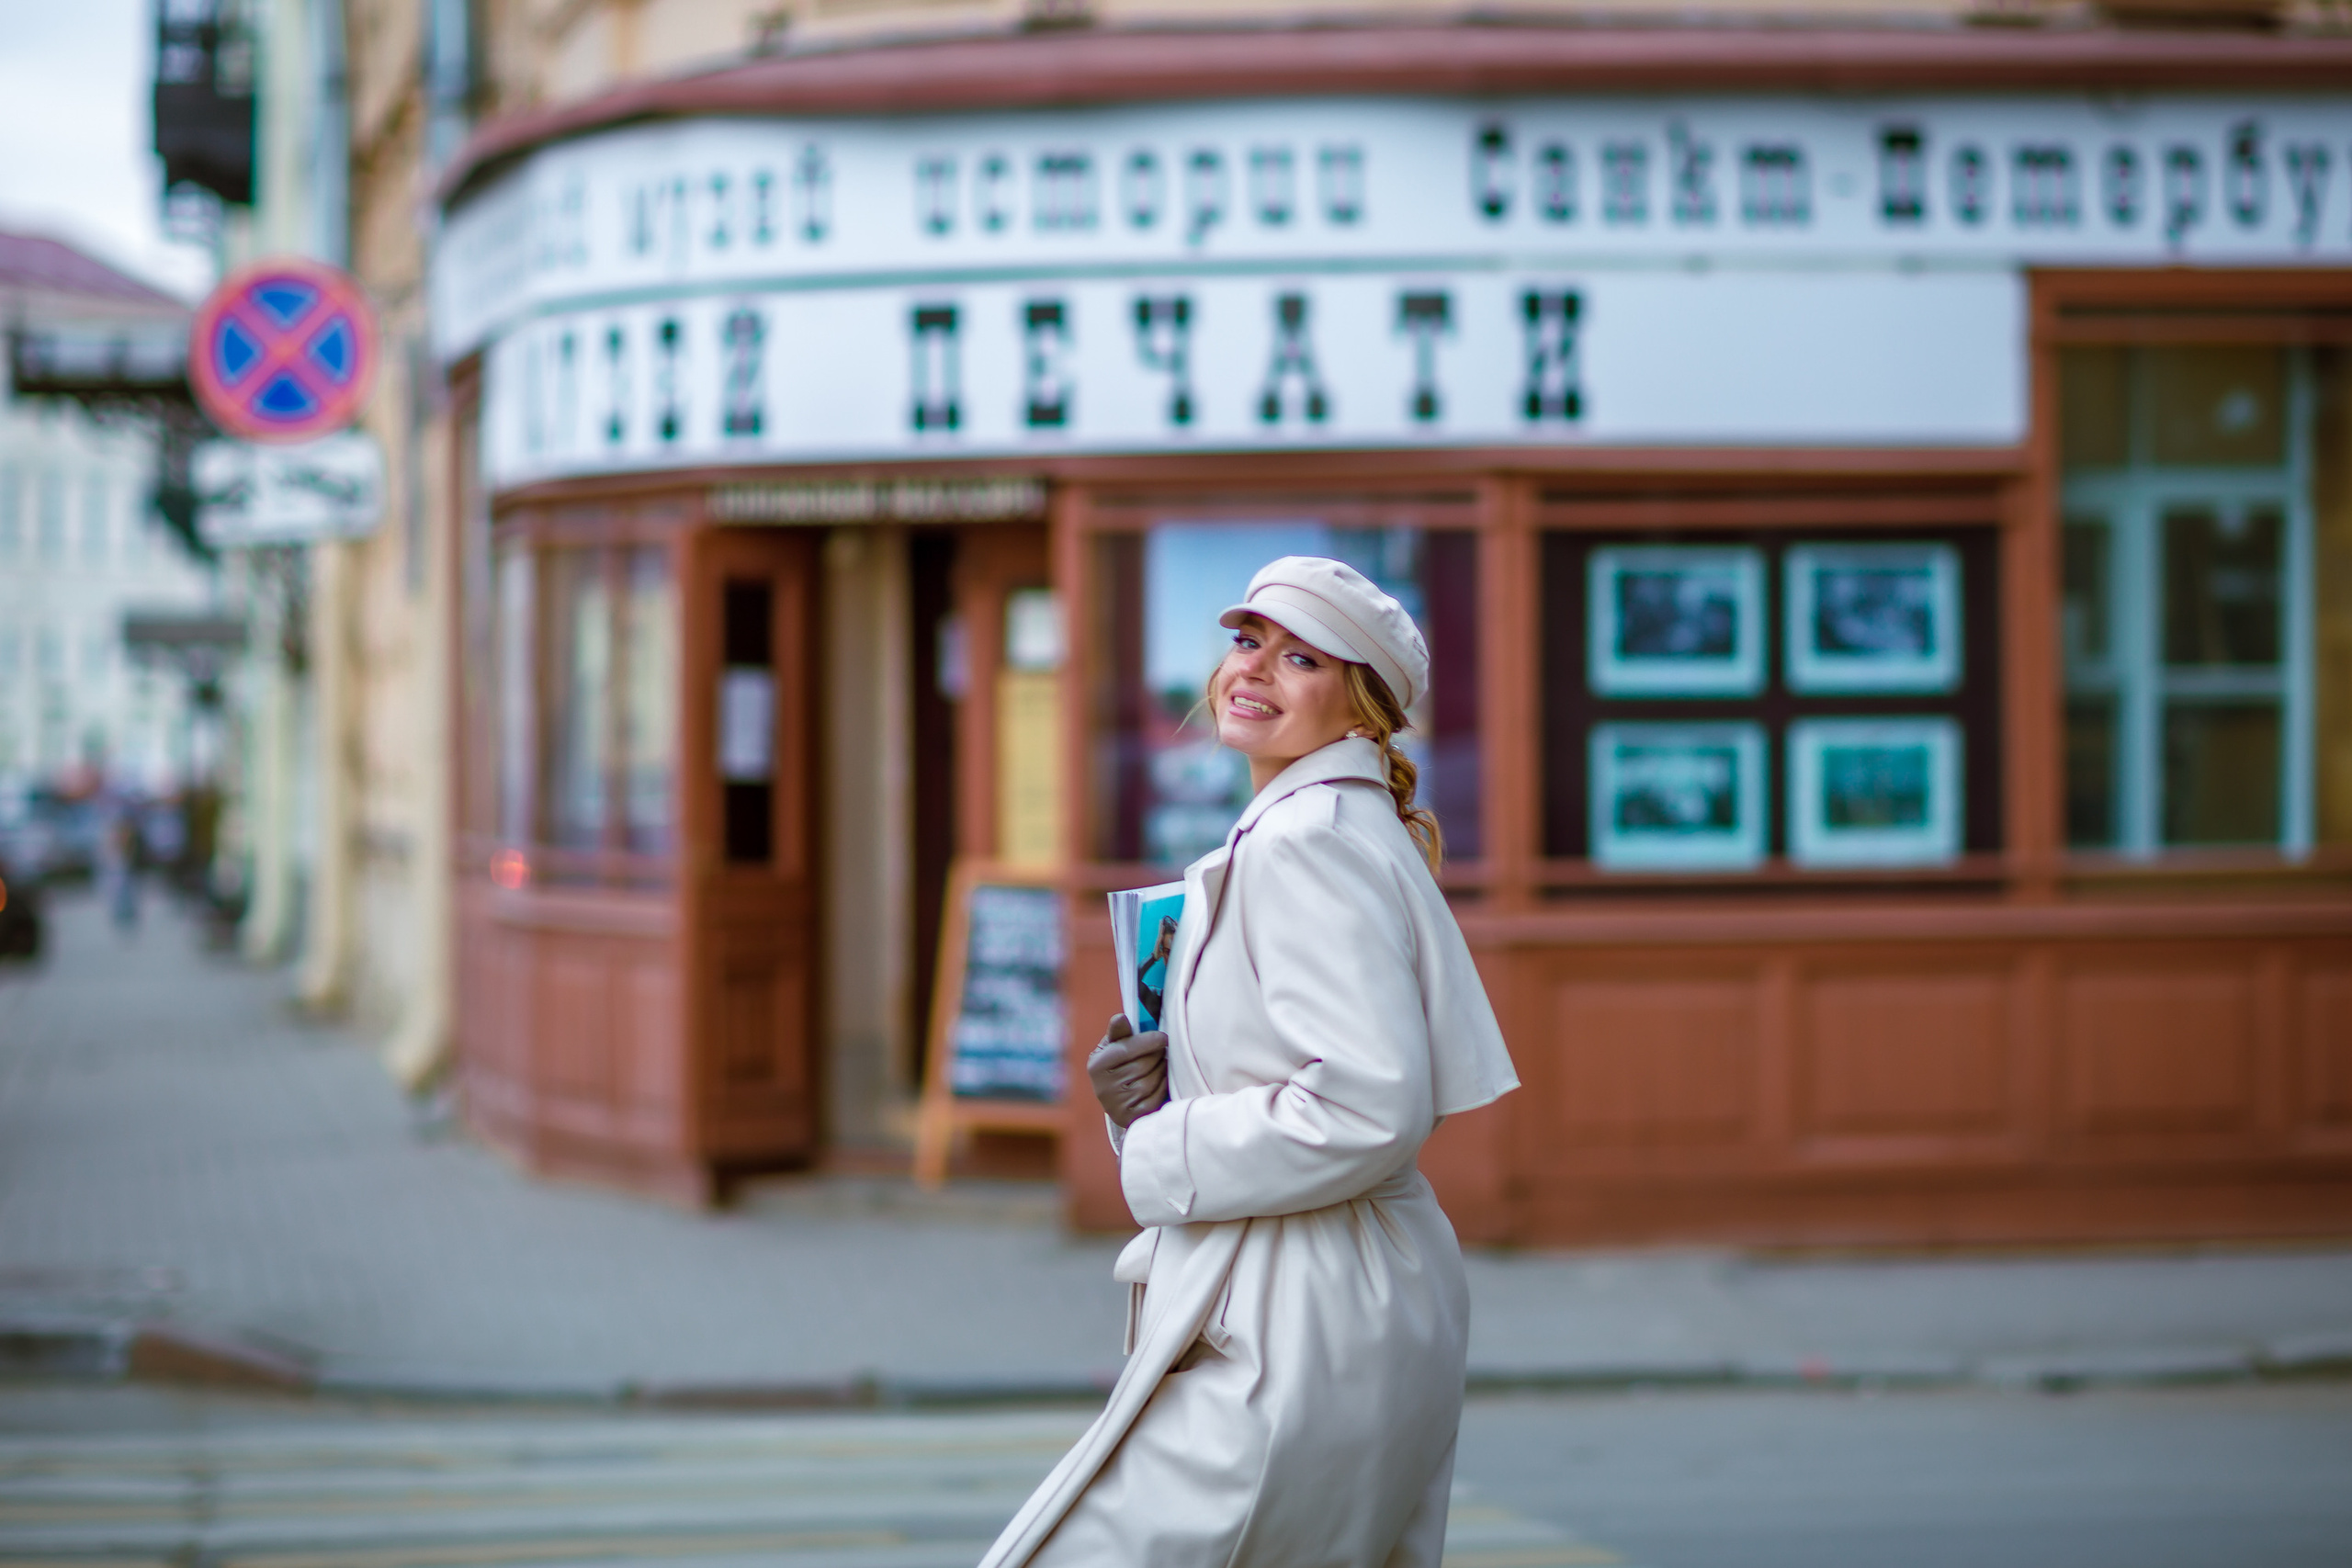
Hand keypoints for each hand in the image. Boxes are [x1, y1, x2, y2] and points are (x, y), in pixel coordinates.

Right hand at [1088, 1013, 1168, 1128]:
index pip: (1128, 1048)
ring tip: (1161, 1065)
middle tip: (1162, 1051)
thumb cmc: (1118, 1067)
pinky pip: (1157, 1097)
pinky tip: (1161, 1081)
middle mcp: (1104, 1086)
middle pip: (1143, 1064)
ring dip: (1162, 1070)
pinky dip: (1163, 1087)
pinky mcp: (1131, 1117)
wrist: (1117, 1103)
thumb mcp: (1113, 1048)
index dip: (1149, 1040)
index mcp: (1097, 1065)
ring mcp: (1117, 1104)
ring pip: (1152, 1079)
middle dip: (1157, 1055)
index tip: (1163, 1037)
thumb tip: (1120, 1017)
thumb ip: (1119, 1032)